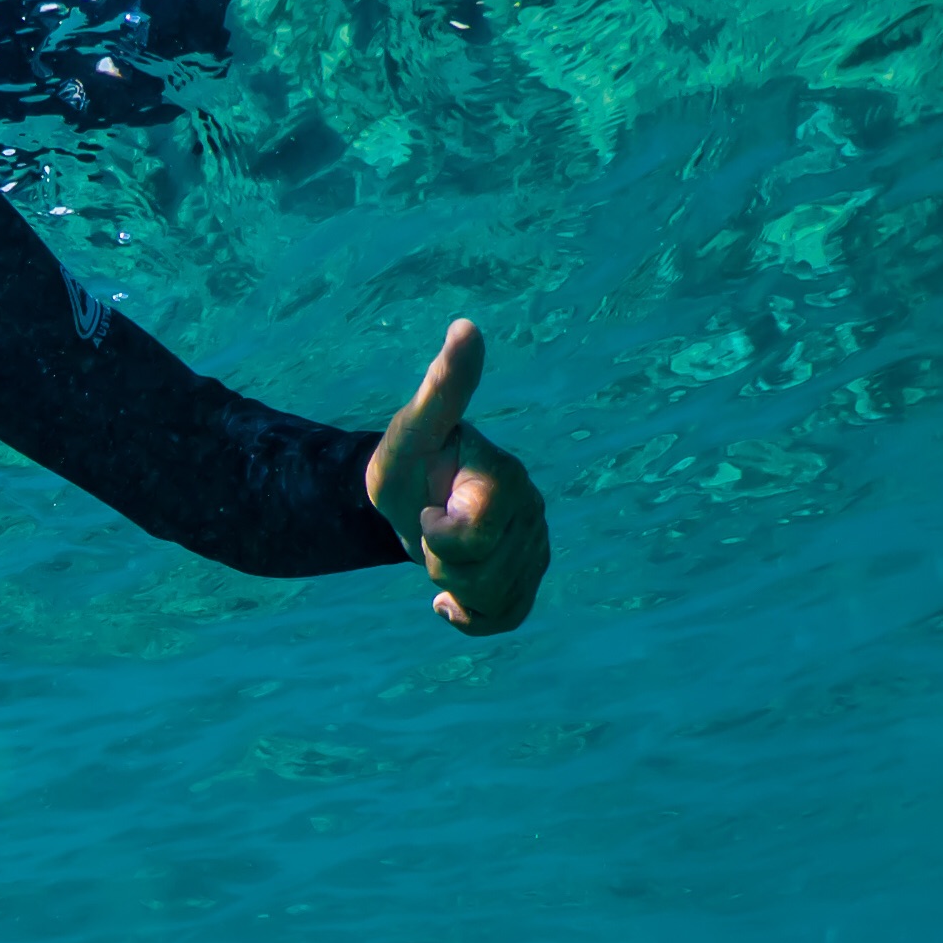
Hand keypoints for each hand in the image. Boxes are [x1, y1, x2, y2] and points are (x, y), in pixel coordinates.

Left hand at [366, 318, 547, 634]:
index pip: (473, 536)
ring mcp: (535, 544)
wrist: (409, 497)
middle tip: (430, 527)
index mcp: (508, 477)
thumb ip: (443, 387)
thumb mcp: (412, 430)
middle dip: (441, 561)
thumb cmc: (407, 461)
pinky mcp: (529, 575)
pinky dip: (473, 615)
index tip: (428, 508)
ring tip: (442, 548)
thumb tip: (466, 326)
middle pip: (480, 573)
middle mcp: (532, 510)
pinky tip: (450, 598)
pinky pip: (506, 616)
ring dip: (452, 583)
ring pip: (491, 597)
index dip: (437, 534)